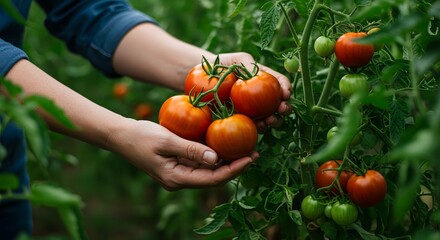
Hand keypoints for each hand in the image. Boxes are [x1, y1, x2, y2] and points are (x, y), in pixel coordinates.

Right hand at [106, 118, 257, 190]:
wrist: (120, 135)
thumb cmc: (141, 136)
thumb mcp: (167, 141)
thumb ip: (191, 149)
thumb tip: (217, 158)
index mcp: (176, 179)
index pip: (212, 179)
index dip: (234, 170)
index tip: (251, 157)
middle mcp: (180, 180)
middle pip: (213, 177)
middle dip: (235, 166)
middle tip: (254, 152)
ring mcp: (179, 172)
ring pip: (208, 170)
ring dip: (226, 160)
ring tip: (245, 148)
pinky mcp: (178, 163)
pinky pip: (200, 162)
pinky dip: (214, 154)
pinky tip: (225, 144)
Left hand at [215, 52, 291, 131]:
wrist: (204, 79)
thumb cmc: (222, 65)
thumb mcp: (236, 60)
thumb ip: (248, 64)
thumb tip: (257, 74)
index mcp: (264, 78)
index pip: (280, 82)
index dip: (286, 87)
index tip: (286, 93)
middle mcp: (262, 95)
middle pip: (280, 103)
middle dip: (285, 107)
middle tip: (282, 109)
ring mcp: (254, 109)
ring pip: (270, 117)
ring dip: (275, 120)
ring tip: (270, 119)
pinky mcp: (243, 119)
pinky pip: (255, 126)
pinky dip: (259, 127)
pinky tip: (258, 125)